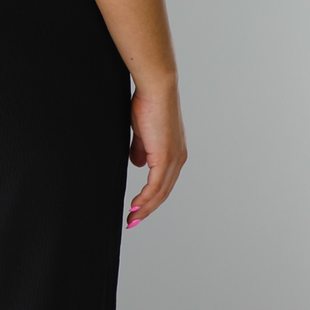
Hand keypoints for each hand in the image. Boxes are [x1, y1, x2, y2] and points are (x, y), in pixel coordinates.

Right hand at [126, 80, 186, 228]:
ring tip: (132, 218)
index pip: (164, 183)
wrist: (156, 89)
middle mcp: (178, 158)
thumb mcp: (142, 131)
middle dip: (147, 209)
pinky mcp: (165, 157)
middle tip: (133, 221)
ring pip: (160, 193)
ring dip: (145, 208)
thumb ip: (140, 149)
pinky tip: (135, 206)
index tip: (137, 208)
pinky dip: (145, 199)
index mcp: (174, 153)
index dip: (150, 198)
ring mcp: (173, 159)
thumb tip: (137, 164)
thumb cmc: (148, 103)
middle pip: (163, 193)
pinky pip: (155, 186)